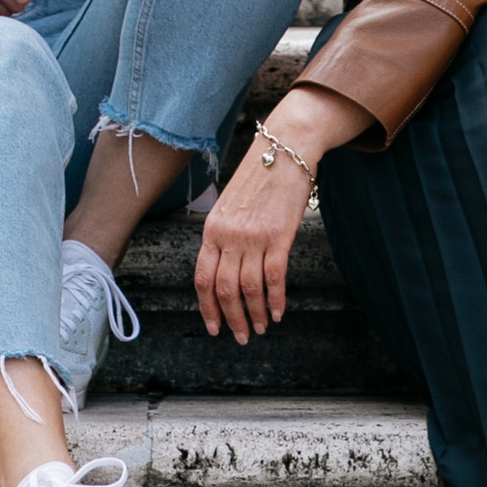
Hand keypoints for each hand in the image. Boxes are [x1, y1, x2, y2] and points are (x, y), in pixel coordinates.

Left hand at [194, 134, 312, 343]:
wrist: (284, 149)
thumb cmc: (259, 177)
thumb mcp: (231, 206)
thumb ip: (225, 235)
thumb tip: (226, 270)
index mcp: (212, 229)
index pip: (202, 278)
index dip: (207, 308)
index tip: (214, 328)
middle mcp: (229, 235)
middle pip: (224, 289)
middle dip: (232, 319)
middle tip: (241, 337)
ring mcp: (253, 236)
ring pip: (249, 289)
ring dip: (255, 315)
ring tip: (261, 328)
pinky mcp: (278, 235)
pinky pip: (274, 278)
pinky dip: (276, 301)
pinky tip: (278, 313)